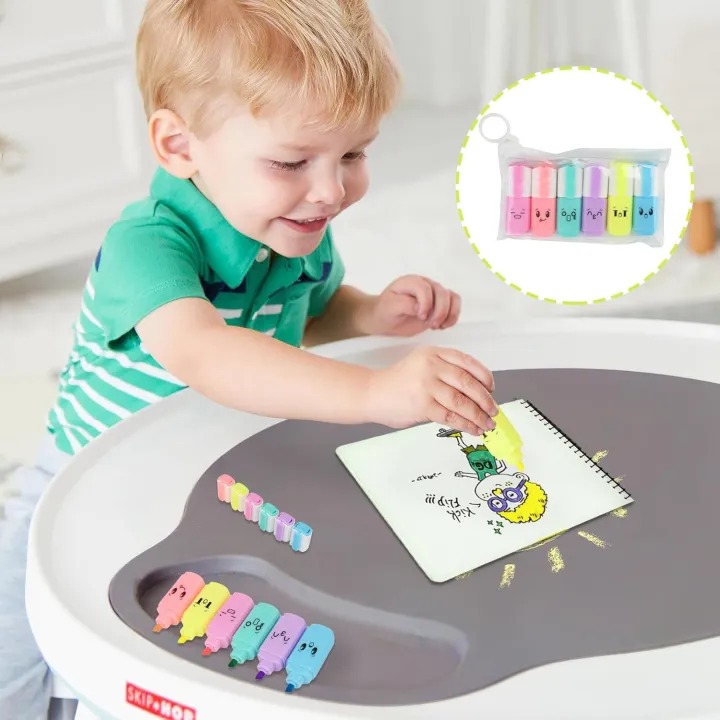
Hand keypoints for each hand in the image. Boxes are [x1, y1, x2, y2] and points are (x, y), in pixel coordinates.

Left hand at [361, 275, 460, 336]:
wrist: (386, 319)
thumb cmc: (386, 312)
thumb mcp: (390, 308)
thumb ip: (405, 304)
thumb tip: (421, 308)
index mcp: (410, 282)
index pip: (425, 288)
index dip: (426, 303)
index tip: (421, 316)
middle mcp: (424, 284)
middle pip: (442, 292)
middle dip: (439, 311)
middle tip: (431, 324)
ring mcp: (433, 293)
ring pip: (451, 297)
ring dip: (448, 314)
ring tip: (437, 326)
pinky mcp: (440, 304)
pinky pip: (455, 304)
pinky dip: (453, 316)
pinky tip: (443, 325)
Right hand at [365, 346, 496, 435]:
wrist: (372, 393)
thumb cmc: (397, 382)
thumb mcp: (421, 364)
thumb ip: (445, 371)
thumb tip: (476, 392)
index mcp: (433, 353)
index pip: (467, 362)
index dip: (484, 376)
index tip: (492, 388)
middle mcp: (431, 366)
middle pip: (468, 382)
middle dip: (485, 399)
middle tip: (493, 410)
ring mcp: (427, 385)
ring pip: (462, 401)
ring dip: (478, 415)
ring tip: (486, 423)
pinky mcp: (423, 405)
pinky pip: (451, 416)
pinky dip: (465, 424)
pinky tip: (473, 428)